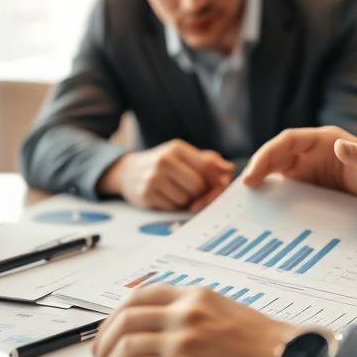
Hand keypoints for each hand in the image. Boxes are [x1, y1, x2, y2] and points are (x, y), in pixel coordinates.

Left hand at [93, 286, 316, 356]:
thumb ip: (195, 315)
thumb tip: (165, 330)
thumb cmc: (266, 347)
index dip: (115, 316)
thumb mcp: (227, 312)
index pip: (138, 296)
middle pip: (124, 320)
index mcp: (195, 297)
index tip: (109, 333)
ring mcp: (182, 340)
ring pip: (124, 347)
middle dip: (104, 343)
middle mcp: (184, 313)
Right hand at [98, 140, 233, 210]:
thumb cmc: (164, 165)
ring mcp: (153, 178)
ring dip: (186, 201)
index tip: (218, 186)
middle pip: (198, 186)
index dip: (216, 180)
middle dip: (200, 193)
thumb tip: (228, 169)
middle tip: (194, 192)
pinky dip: (174, 206)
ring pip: (186, 199)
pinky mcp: (146, 194)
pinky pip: (172, 208)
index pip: (207, 166)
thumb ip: (208, 162)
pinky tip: (167, 197)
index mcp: (177, 148)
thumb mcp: (183, 156)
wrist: (128, 172)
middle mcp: (164, 160)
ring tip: (177, 192)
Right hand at [243, 126, 356, 202]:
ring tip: (246, 198)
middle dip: (259, 166)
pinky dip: (271, 193)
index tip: (256, 170)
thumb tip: (340, 146)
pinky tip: (261, 207)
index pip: (288, 140)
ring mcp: (306, 168)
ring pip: (275, 169)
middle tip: (245, 186)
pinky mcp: (306, 185)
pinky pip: (283, 186)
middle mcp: (309, 151)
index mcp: (322, 140)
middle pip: (276, 154)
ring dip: (261, 180)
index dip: (269, 152)